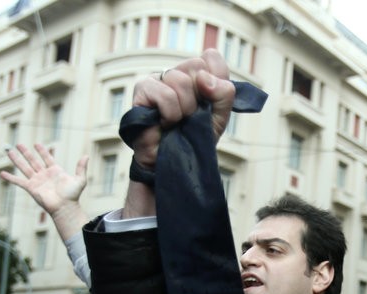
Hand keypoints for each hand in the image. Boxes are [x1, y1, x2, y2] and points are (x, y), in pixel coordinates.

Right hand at [1, 144, 88, 239]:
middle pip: (32, 160)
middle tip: (19, 144)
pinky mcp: (31, 188)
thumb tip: (86, 156)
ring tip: (9, 151)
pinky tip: (2, 174)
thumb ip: (81, 167)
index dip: (42, 151)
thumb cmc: (73, 195)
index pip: (47, 158)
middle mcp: (44, 174)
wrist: (65, 207)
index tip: (36, 144)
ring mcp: (36, 181)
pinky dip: (10, 178)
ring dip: (16, 159)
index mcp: (55, 171)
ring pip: (24, 167)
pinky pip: (19, 181)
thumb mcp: (80, 180)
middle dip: (25, 152)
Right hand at [129, 49, 234, 167]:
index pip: (211, 58)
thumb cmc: (194, 138)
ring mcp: (157, 79)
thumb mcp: (219, 116)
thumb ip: (224, 93)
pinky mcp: (141, 90)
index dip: (216, 82)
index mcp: (194, 75)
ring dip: (185, 109)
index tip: (210, 103)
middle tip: (191, 116)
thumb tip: (204, 78)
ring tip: (177, 121)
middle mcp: (175, 73)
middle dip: (200, 98)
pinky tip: (165, 123)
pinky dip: (171, 114)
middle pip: (196, 65)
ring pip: (180, 80)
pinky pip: (165, 94)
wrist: (175, 162)